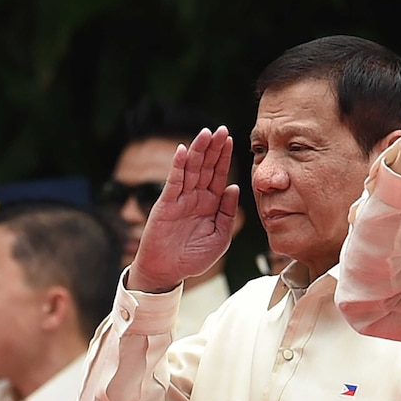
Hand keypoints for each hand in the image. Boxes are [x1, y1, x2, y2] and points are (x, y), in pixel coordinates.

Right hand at [127, 126, 238, 292]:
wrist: (169, 272)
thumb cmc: (194, 257)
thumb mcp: (220, 236)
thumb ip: (228, 213)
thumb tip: (234, 188)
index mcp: (211, 204)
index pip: (219, 175)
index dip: (224, 158)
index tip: (231, 139)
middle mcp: (196, 197)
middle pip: (206, 167)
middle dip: (213, 148)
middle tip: (221, 129)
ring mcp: (180, 199)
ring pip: (191, 169)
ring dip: (197, 151)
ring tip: (205, 133)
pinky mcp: (166, 204)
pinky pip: (173, 182)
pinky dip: (178, 166)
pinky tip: (183, 151)